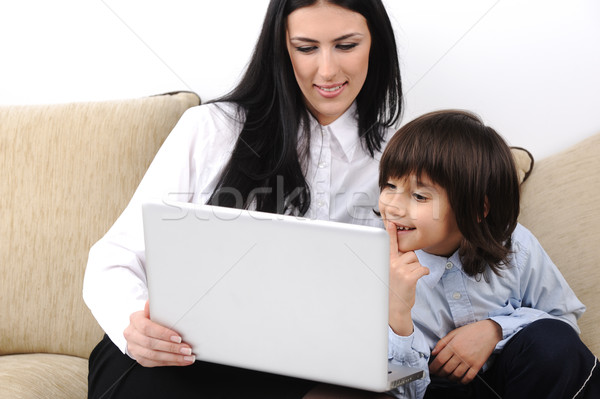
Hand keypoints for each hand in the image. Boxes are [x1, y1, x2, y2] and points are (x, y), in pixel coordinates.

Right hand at [123, 301, 195, 366]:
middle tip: (187, 349)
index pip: (148, 328)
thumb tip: (152, 301)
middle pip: (151, 344)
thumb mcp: (152, 310)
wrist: (138, 330)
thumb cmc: (150, 318)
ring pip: (154, 356)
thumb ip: (155, 308)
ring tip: (188, 356)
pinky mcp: (140, 359)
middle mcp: (131, 335)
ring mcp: (134, 348)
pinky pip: (156, 363)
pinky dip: (171, 362)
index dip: (163, 334)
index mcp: (135, 320)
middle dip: (171, 347)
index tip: (178, 337)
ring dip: (173, 357)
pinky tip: (182, 360)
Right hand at [385, 220, 428, 335]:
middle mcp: (391, 264)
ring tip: (407, 278)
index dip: (391, 233)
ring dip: (416, 268)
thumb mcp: (389, 273)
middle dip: (411, 261)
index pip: (389, 244)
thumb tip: (405, 251)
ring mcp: (400, 270)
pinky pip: (423, 269)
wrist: (394, 309)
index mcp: (385, 262)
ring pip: (416, 260)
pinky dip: (423, 273)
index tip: (390, 223)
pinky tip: (415, 280)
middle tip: (403, 273)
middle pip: (410, 252)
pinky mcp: (409, 277)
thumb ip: (394, 260)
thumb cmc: (392, 290)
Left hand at [429, 320, 501, 383]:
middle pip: (446, 370)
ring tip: (447, 376)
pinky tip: (459, 379)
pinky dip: (462, 381)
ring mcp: (469, 361)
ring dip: (449, 378)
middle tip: (438, 373)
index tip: (431, 369)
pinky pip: (468, 378)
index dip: (433, 367)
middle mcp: (460, 354)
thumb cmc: (471, 331)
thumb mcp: (453, 333)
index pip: (439, 361)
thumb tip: (434, 353)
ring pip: (456, 375)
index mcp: (453, 346)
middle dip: (439, 374)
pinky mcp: (477, 365)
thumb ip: (442, 343)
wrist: (488, 331)